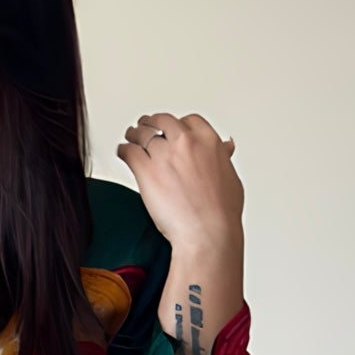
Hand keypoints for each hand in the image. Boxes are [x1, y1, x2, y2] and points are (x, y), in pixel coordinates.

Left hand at [117, 112, 242, 264]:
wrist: (207, 233)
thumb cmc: (222, 214)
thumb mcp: (231, 178)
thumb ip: (223, 158)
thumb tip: (225, 148)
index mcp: (208, 141)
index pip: (188, 121)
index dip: (178, 125)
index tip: (172, 130)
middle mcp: (186, 143)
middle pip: (162, 122)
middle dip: (152, 123)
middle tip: (146, 126)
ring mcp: (164, 154)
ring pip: (143, 134)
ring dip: (135, 134)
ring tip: (131, 136)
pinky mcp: (146, 170)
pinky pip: (129, 152)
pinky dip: (124, 150)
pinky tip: (123, 152)